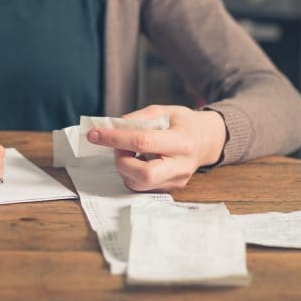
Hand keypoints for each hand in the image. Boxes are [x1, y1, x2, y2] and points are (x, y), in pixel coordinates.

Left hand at [86, 105, 225, 191]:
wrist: (206, 140)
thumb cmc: (182, 123)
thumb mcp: (163, 111)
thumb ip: (136, 119)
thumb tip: (110, 128)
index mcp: (182, 141)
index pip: (143, 141)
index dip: (115, 138)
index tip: (94, 134)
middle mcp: (182, 165)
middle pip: (144, 174)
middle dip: (121, 161)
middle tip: (119, 148)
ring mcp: (177, 180)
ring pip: (138, 184)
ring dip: (124, 168)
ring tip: (129, 152)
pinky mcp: (170, 189)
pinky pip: (142, 187)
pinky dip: (131, 174)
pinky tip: (138, 160)